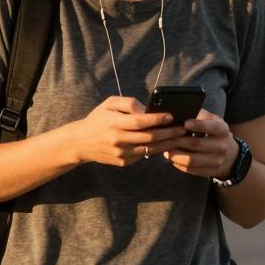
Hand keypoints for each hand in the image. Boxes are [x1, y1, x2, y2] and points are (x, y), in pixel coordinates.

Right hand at [69, 96, 186, 167]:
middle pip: (149, 137)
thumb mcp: (108, 104)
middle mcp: (118, 139)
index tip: (171, 116)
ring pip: (150, 148)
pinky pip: (144, 154)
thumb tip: (146, 109)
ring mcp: (121, 153)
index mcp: (114, 123)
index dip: (157, 119)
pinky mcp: (123, 162)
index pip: (140, 121)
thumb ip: (127, 103)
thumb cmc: (98, 119)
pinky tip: (166, 144)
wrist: (81, 142)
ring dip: (167, 143)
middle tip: (182, 127)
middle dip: (169, 132)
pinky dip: (156, 149)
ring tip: (179, 137)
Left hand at [162, 110, 235, 177]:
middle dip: (177, 140)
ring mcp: (217, 161)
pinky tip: (171, 157)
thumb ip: (198, 115)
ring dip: (175, 155)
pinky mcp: (210, 172)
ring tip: (165, 149)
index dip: (198, 125)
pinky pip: (190, 169)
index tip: (185, 123)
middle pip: (196, 144)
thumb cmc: (213, 132)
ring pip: (191, 160)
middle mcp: (222, 146)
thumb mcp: (211, 120)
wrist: (229, 154)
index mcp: (222, 130)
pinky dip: (178, 163)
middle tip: (164, 137)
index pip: (211, 127)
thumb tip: (179, 112)